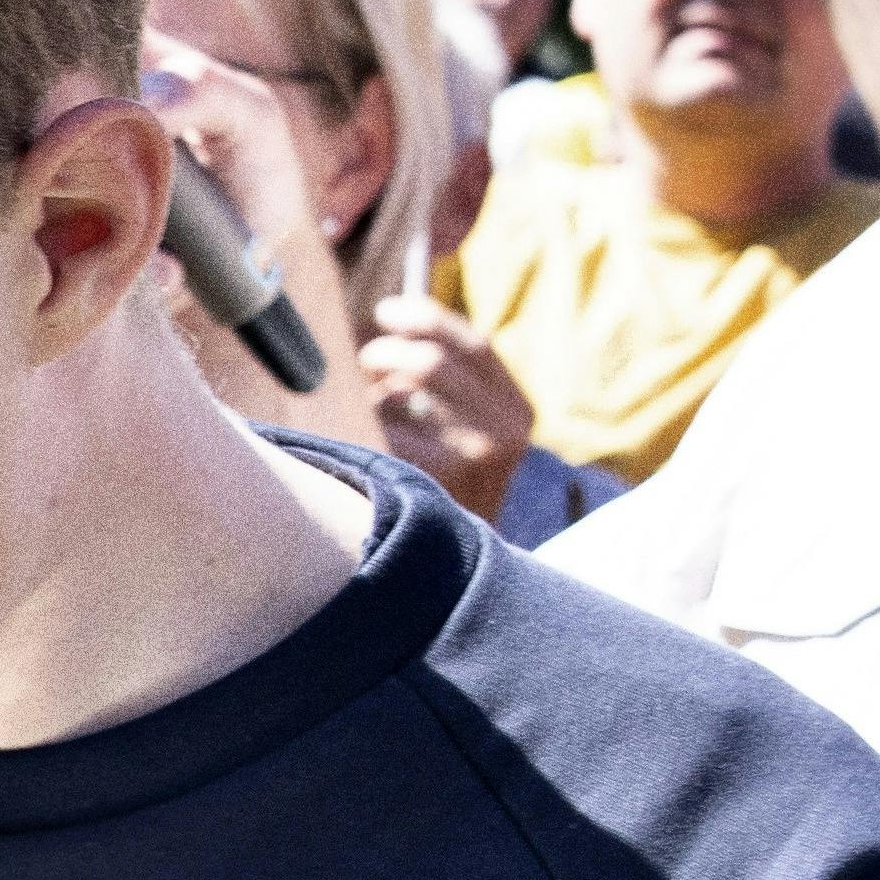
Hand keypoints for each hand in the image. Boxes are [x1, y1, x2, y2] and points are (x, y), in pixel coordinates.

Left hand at [357, 293, 535, 521]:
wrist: (461, 569)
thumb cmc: (450, 486)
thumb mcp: (468, 430)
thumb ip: (446, 381)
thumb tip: (391, 320)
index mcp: (516, 409)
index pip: (472, 344)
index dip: (425, 318)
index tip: (386, 311)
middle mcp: (506, 430)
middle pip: (429, 363)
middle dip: (384, 354)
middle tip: (362, 362)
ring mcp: (474, 458)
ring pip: (397, 397)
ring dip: (371, 398)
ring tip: (369, 415)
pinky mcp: (438, 482)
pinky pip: (378, 434)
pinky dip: (363, 432)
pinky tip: (366, 447)